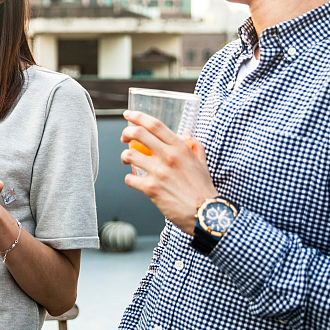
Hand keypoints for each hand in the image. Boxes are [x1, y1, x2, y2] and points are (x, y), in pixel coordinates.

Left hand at [121, 110, 216, 234]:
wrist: (205, 214)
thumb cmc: (204, 189)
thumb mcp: (202, 163)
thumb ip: (195, 146)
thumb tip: (186, 133)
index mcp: (180, 148)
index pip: (154, 124)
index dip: (137, 116)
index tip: (128, 114)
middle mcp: (168, 157)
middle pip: (138, 134)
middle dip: (126, 132)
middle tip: (124, 138)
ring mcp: (158, 172)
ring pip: (129, 154)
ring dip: (124, 156)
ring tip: (127, 160)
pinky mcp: (151, 189)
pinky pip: (130, 178)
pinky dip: (129, 179)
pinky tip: (134, 180)